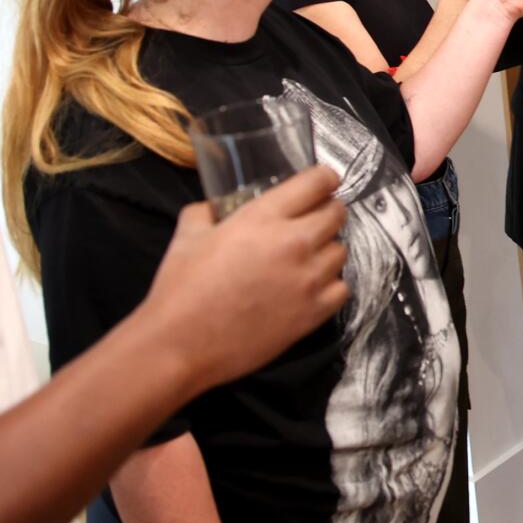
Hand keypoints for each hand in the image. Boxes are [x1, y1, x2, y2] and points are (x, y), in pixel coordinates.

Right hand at [142, 166, 348, 397]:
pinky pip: (342, 289)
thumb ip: (206, 212)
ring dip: (326, 250)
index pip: (317, 182)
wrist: (181, 344)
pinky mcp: (313, 313)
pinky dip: (331, 285)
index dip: (324, 179)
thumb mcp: (187, 236)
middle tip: (313, 220)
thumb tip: (215, 207)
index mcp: (263, 218)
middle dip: (327, 211)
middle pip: (336, 213)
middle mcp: (293, 243)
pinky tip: (311, 287)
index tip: (323, 183)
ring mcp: (308, 279)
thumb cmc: (180, 289)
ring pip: (341, 251)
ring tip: (306, 258)